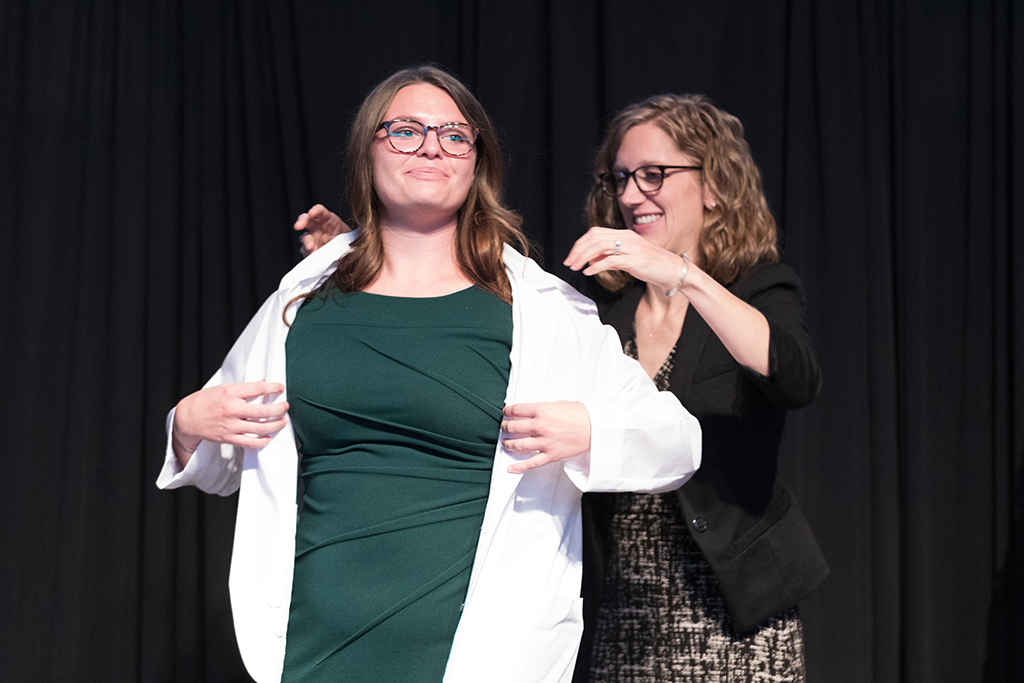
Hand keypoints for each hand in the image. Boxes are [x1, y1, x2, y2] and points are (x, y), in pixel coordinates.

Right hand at [172, 381, 288, 465]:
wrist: (187, 418)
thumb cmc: (205, 400)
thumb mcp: (224, 387)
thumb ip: (244, 387)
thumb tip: (262, 382)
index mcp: (230, 393)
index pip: (257, 389)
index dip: (273, 388)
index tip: (281, 388)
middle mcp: (232, 409)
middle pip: (262, 410)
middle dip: (278, 409)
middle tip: (286, 406)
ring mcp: (231, 425)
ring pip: (259, 427)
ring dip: (275, 425)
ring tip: (282, 421)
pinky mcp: (228, 437)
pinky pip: (249, 442)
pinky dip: (261, 441)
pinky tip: (268, 437)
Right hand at [294, 204, 349, 255]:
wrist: (348, 251)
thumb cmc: (348, 238)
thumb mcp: (349, 234)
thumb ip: (343, 236)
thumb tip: (332, 240)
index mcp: (327, 218)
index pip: (319, 210)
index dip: (315, 210)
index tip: (312, 213)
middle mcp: (317, 226)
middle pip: (305, 219)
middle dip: (301, 221)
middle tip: (298, 226)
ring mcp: (313, 237)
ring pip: (305, 237)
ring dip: (307, 242)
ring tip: (311, 247)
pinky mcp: (312, 249)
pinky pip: (307, 251)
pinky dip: (309, 253)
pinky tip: (313, 255)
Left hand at [501, 401, 590, 473]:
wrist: (595, 428)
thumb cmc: (580, 415)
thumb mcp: (558, 404)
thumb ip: (542, 409)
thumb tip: (530, 412)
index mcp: (542, 410)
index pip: (516, 410)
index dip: (507, 411)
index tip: (506, 413)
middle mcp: (540, 426)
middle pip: (513, 427)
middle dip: (505, 427)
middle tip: (504, 427)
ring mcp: (544, 442)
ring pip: (518, 445)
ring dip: (508, 444)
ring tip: (506, 442)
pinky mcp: (551, 455)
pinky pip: (531, 463)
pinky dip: (519, 467)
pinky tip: (511, 468)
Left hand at [563, 227, 685, 292]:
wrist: (675, 271)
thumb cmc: (654, 266)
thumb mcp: (629, 259)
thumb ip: (611, 257)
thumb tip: (592, 260)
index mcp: (625, 235)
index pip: (596, 232)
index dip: (580, 243)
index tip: (572, 255)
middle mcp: (627, 238)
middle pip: (594, 237)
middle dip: (578, 250)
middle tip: (569, 262)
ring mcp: (632, 248)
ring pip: (600, 246)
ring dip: (583, 257)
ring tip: (576, 267)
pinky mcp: (635, 260)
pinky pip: (610, 260)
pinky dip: (596, 266)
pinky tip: (589, 271)